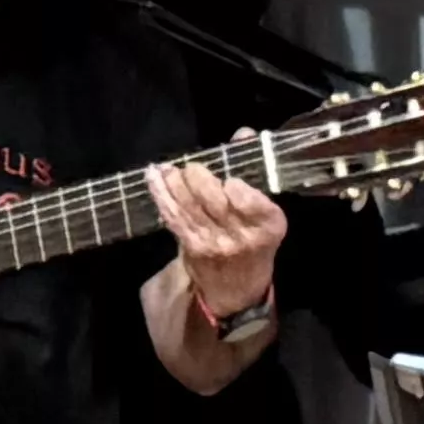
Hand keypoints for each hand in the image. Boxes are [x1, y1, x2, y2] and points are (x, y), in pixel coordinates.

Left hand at [149, 162, 286, 319]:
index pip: (251, 202)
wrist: (237, 290)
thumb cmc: (254, 242)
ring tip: (167, 169)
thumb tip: (243, 133)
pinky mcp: (191, 247)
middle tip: (192, 169)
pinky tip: (153, 177)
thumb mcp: (263, 211)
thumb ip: (253, 169)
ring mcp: (215, 243)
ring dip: (175, 183)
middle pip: (215, 201)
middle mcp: (243, 236)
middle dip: (199, 178)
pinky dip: (161, 194)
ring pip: (191, 206)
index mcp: (269, 224)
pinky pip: (173, 216)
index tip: (229, 179)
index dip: (236, 187)